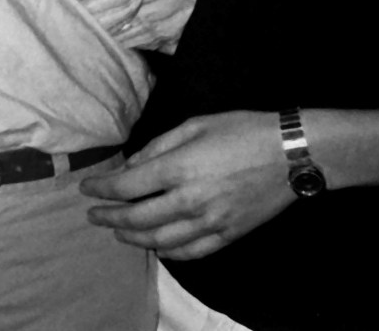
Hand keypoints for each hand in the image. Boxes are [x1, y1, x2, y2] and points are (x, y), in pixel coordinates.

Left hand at [80, 111, 292, 259]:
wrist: (291, 154)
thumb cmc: (242, 130)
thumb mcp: (195, 125)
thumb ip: (158, 147)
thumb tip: (131, 166)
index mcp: (178, 168)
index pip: (127, 186)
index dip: (101, 188)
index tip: (87, 188)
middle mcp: (190, 200)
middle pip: (137, 218)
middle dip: (109, 217)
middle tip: (93, 215)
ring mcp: (210, 223)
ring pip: (160, 240)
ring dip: (133, 238)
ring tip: (117, 232)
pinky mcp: (228, 235)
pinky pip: (191, 252)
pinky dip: (169, 252)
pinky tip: (157, 247)